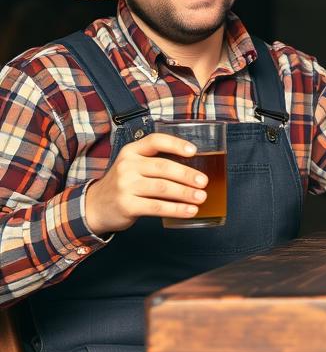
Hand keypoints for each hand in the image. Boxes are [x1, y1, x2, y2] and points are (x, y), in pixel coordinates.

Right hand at [84, 133, 209, 234]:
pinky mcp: (127, 205)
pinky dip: (177, 209)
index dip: (175, 144)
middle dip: (187, 175)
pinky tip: (190, 210)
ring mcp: (125, 186)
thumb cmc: (124, 184)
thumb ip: (155, 163)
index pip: (155, 141)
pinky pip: (157, 207)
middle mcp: (127, 166)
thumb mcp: (133, 166)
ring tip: (201, 197)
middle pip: (163, 167)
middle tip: (204, 182)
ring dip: (185, 193)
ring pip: (162, 188)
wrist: (95, 206)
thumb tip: (195, 170)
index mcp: (131, 151)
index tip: (193, 151)